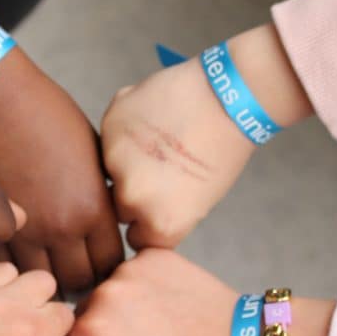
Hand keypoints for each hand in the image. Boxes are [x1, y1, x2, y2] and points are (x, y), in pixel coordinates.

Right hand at [0, 52, 123, 293]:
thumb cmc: (47, 115)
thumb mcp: (94, 150)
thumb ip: (102, 192)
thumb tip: (109, 216)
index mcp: (93, 207)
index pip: (111, 262)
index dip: (108, 265)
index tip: (100, 258)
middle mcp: (61, 228)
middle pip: (80, 281)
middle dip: (80, 278)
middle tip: (74, 266)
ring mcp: (24, 231)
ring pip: (41, 280)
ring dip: (46, 276)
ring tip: (45, 264)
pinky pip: (8, 266)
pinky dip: (15, 265)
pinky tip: (17, 252)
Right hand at [65, 249, 333, 335]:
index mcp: (91, 331)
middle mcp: (102, 292)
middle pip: (86, 311)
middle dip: (105, 328)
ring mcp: (128, 268)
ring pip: (109, 289)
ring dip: (124, 305)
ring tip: (159, 324)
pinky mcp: (150, 253)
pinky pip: (133, 270)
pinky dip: (144, 284)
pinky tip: (167, 302)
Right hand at [101, 25, 312, 249]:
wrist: (228, 97)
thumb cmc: (223, 150)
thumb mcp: (199, 201)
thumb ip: (161, 214)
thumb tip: (135, 211)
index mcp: (159, 223)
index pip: (135, 238)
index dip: (147, 221)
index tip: (160, 204)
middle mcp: (132, 197)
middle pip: (118, 206)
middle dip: (132, 192)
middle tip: (158, 169)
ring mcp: (116, 161)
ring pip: (109, 171)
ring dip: (124, 161)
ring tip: (155, 141)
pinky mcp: (109, 126)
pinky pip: (108, 139)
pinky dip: (123, 133)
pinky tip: (149, 121)